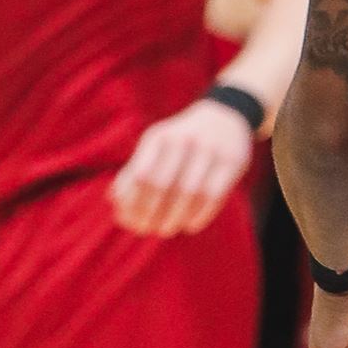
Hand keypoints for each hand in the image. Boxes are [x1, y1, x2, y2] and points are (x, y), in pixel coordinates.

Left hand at [110, 91, 256, 234]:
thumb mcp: (155, 146)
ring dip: (175, 217)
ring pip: (190, 192)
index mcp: (160, 137)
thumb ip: (134, 172)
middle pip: (163, 184)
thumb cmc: (179, 142)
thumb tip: (114, 203)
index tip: (131, 223)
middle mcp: (184, 139)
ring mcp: (210, 150)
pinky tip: (190, 225)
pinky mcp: (232, 162)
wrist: (224, 118)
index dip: (134, 204)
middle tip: (149, 230)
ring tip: (167, 229)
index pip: (141, 175)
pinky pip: (214, 195)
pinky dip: (200, 215)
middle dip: (152, 213)